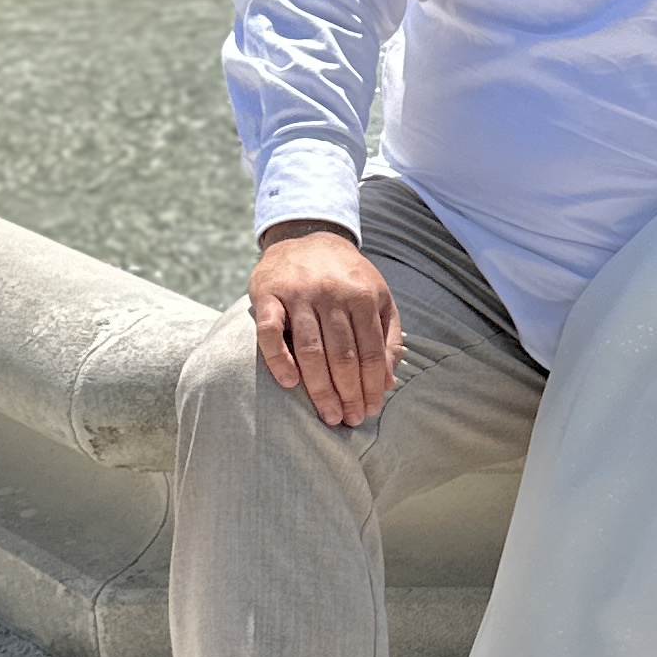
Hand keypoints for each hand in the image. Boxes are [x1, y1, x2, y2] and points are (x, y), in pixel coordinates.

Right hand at [251, 223, 400, 425]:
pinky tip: (289, 383)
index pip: (369, 351)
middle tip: (349, 420)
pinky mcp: (268, 294)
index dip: (371, 385)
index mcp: (362, 296)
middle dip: (348, 393)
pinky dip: (278, 359)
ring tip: (328, 414)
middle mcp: (331, 294)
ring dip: (319, 388)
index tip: (370, 410)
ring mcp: (298, 294)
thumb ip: (387, 337)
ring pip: (310, 349)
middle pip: (342, 355)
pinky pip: (271, 332)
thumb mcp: (377, 297)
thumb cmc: (346, 277)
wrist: (306, 236)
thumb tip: (387, 382)